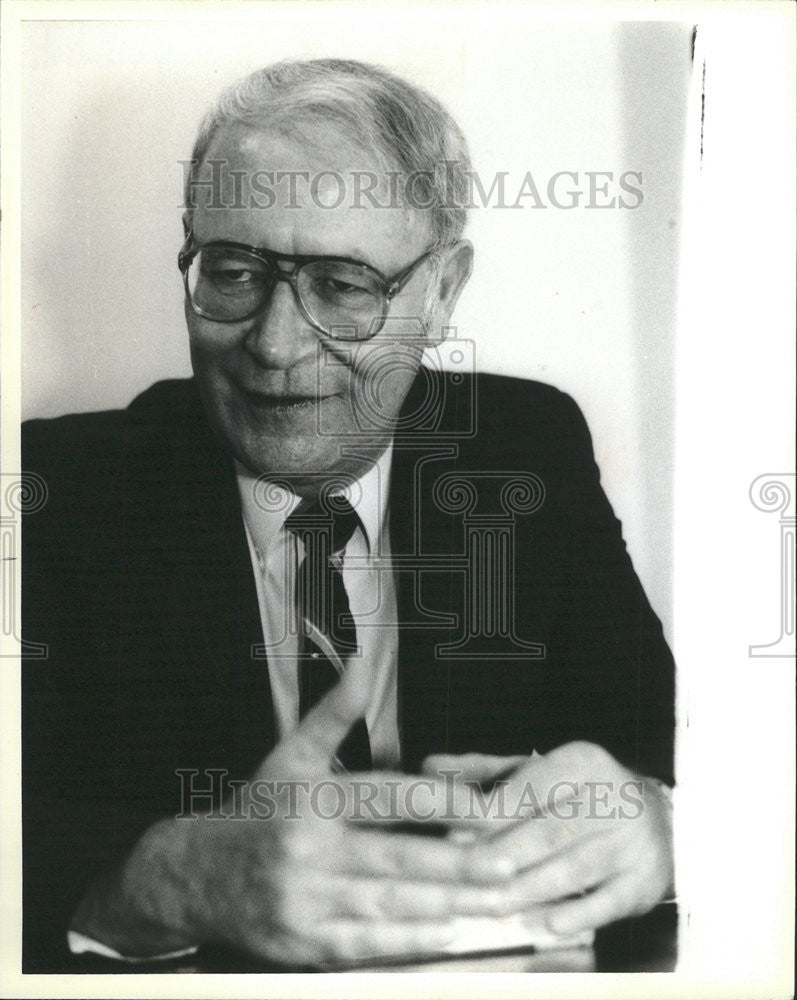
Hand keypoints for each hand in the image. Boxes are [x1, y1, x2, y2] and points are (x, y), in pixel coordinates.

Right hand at [72, 657, 514, 965]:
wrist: (195, 875)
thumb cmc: (257, 809)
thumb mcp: (291, 752)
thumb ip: (334, 711)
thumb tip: (362, 661)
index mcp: (311, 799)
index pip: (386, 797)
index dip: (439, 799)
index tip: (484, 805)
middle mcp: (309, 852)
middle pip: (397, 859)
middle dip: (458, 864)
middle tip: (509, 863)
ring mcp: (305, 903)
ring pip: (389, 906)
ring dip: (447, 905)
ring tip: (495, 900)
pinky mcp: (304, 944)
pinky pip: (367, 947)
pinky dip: (411, 944)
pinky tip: (449, 934)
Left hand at [422, 742, 673, 935]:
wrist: (661, 821)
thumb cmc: (579, 795)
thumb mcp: (539, 772)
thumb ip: (483, 771)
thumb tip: (428, 767)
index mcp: (582, 762)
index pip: (531, 787)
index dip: (492, 814)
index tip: (455, 835)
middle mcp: (612, 796)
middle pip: (550, 829)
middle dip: (505, 855)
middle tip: (466, 875)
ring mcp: (632, 841)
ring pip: (575, 867)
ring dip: (531, 888)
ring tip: (493, 904)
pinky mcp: (644, 881)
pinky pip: (609, 901)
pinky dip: (577, 913)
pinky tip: (547, 924)